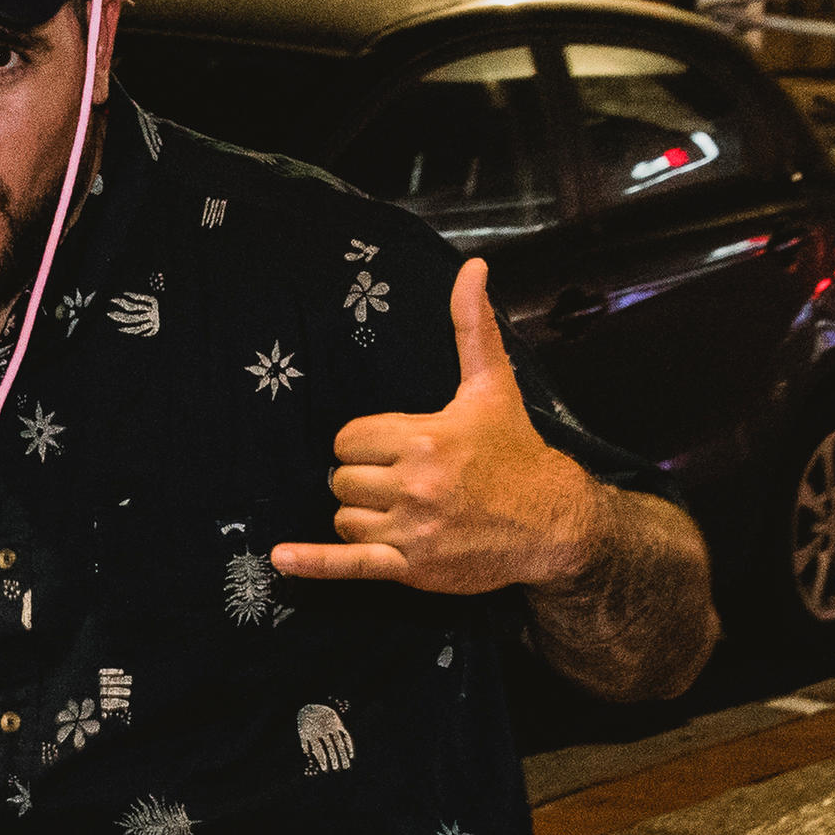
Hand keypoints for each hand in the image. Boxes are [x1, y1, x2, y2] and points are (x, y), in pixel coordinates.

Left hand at [270, 260, 596, 594]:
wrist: (553, 522)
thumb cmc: (516, 452)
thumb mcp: (492, 386)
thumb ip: (472, 327)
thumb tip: (472, 268)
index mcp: (425, 438)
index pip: (350, 438)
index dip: (364, 442)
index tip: (393, 447)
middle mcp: (414, 486)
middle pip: (342, 478)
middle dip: (363, 477)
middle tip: (400, 478)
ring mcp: (411, 530)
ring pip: (345, 519)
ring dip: (360, 515)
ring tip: (398, 509)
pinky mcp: (411, 567)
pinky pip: (350, 565)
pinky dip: (314, 564)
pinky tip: (282, 558)